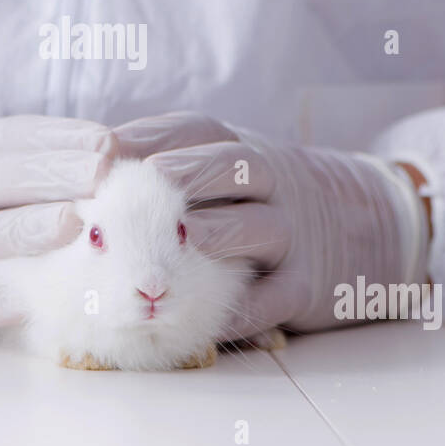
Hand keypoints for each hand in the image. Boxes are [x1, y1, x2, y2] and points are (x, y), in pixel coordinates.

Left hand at [113, 112, 426, 339]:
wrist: (360, 227)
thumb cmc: (258, 200)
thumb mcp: (227, 167)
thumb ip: (170, 165)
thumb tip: (84, 171)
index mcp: (240, 150)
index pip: (197, 129)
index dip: (151, 135)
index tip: (104, 147)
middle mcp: (272, 185)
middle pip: (237, 164)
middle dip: (191, 168)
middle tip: (147, 176)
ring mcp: (292, 235)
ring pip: (263, 226)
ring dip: (222, 230)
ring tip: (184, 236)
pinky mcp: (305, 286)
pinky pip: (275, 297)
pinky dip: (242, 309)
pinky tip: (201, 316)